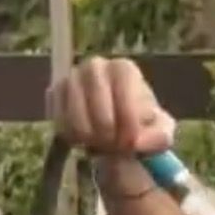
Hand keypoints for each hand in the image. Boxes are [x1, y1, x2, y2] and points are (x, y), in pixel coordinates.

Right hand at [45, 56, 175, 160]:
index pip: (123, 86)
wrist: (116, 127)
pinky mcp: (54, 95)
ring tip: (102, 146)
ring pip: (75, 112)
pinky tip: (86, 142)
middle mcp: (95, 66)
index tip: (132, 144)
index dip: (128, 119)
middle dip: (108, 131)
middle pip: (97, 99)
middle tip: (116, 148)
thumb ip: (160, 137)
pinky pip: (59, 120)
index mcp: (124, 69)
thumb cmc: (141, 126)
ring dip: (90, 137)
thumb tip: (139, 143)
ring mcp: (72, 78)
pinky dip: (73, 138)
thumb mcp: (160, 132)